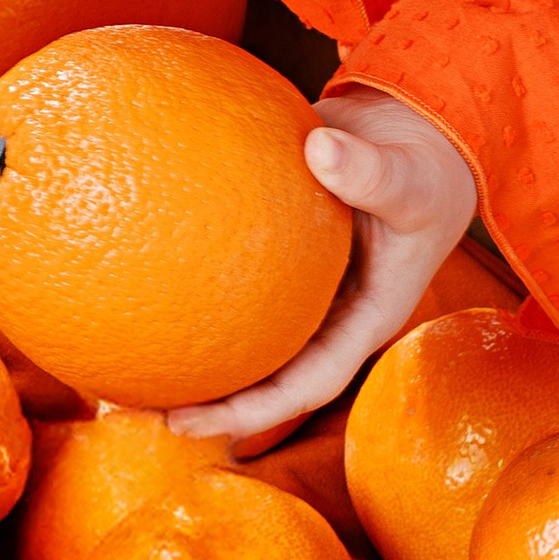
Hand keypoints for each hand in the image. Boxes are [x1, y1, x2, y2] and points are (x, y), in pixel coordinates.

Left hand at [169, 89, 478, 451]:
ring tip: (130, 366)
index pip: (307, 383)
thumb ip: (371, 171)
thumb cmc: (428, 167)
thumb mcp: (411, 177)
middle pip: (266, 374)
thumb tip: (320, 149)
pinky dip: (194, 285)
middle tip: (146, 410)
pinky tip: (144, 277)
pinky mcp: (279, 253)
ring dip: (195, 351)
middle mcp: (329, 315)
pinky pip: (233, 276)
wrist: (418, 134)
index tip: (201, 425)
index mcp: (365, 319)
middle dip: (211, 401)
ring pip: (244, 332)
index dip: (256, 412)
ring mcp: (303, 288)